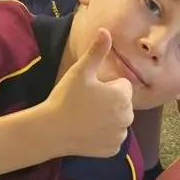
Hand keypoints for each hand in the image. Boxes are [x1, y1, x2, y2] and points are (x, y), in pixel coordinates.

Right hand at [46, 28, 134, 157]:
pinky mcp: (113, 150)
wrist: (51, 130)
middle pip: (122, 104)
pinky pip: (113, 138)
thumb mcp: (81, 71)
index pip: (123, 86)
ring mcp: (120, 135)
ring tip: (86, 117)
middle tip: (86, 104)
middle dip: (110, 102)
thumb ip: (97, 51)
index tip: (90, 91)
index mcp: (123, 96)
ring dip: (108, 119)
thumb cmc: (66, 97)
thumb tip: (106, 30)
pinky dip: (104, 136)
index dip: (107, 86)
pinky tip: (88, 132)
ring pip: (119, 121)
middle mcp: (127, 117)